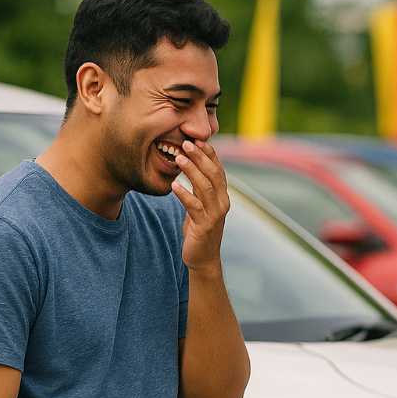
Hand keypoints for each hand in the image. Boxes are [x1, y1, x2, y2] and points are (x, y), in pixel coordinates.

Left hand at [172, 139, 230, 273]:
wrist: (203, 258)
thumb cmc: (198, 229)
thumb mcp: (200, 204)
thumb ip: (198, 188)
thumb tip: (189, 166)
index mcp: (222, 195)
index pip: (218, 169)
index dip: (209, 153)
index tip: (196, 139)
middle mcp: (222, 202)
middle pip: (214, 174)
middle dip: (200, 156)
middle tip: (186, 142)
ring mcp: (215, 214)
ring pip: (205, 187)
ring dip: (192, 170)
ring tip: (178, 158)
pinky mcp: (205, 226)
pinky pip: (195, 207)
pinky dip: (184, 195)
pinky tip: (174, 185)